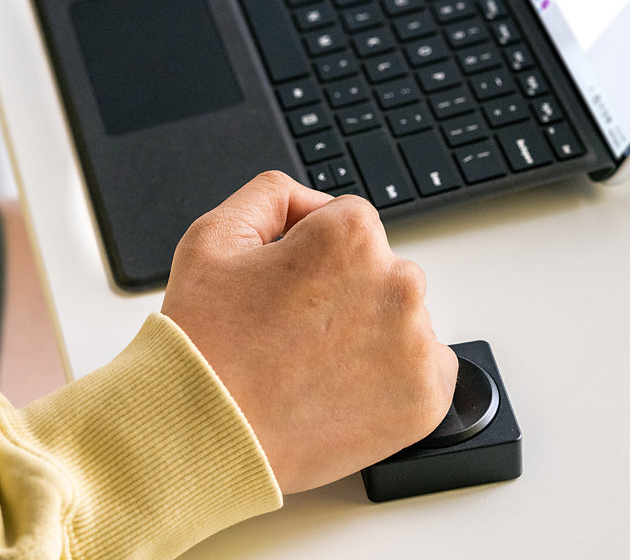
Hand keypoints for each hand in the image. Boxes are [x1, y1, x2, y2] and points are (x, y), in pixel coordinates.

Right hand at [161, 171, 457, 493]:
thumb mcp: (215, 236)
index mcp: (352, 236)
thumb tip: (317, 202)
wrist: (203, 434)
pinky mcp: (426, 396)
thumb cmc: (205, 343)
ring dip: (372, 335)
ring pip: (402, 321)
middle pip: (382, 271)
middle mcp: (397, 281)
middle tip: (298, 333)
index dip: (315, 256)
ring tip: (316, 366)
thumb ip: (274, 194)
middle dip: (347, 293)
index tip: (292, 292)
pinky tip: (348, 389)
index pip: (353, 224)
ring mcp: (416, 342)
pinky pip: (426, 370)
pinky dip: (395, 378)